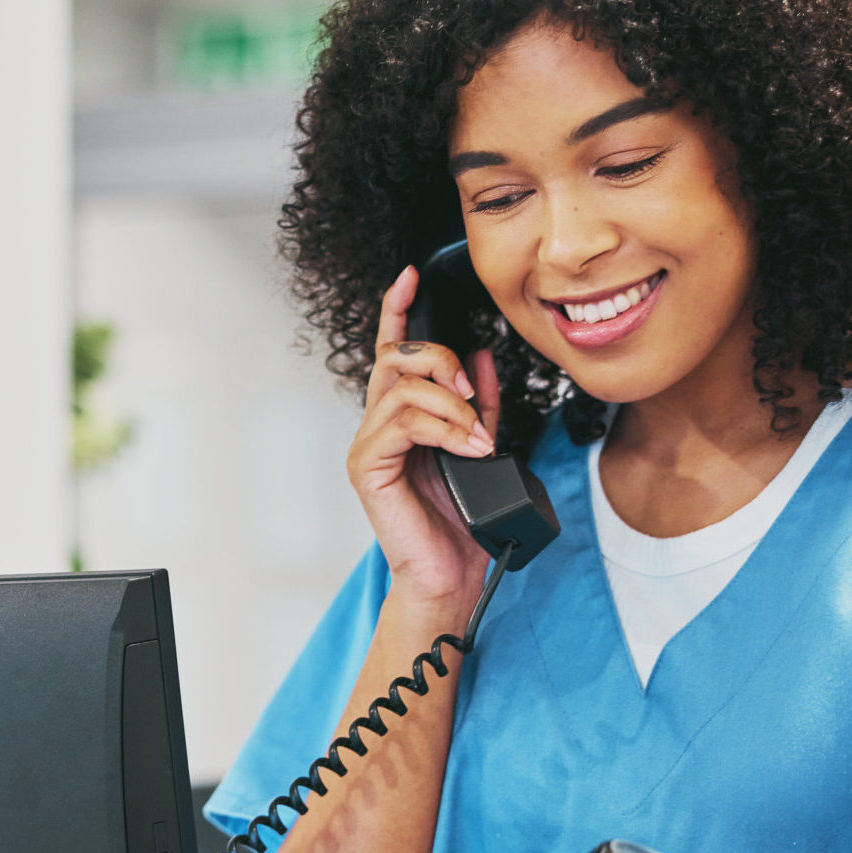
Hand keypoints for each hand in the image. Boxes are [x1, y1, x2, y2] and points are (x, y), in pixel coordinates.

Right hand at [349, 266, 502, 609]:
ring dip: (452, 405)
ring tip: (479, 438)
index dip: (396, 309)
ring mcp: (370, 445)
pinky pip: (402, 422)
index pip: (393, 350)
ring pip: (404, 388)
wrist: (453, 575)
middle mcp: (379, 424)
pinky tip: (467, 448)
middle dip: (440, 361)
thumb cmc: (464, 522)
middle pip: (398, 357)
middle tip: (474, 395)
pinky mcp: (368, 466)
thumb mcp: (483, 446)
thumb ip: (481, 404)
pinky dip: (443, 428)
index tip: (409, 276)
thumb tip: (481, 358)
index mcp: (402, 416)